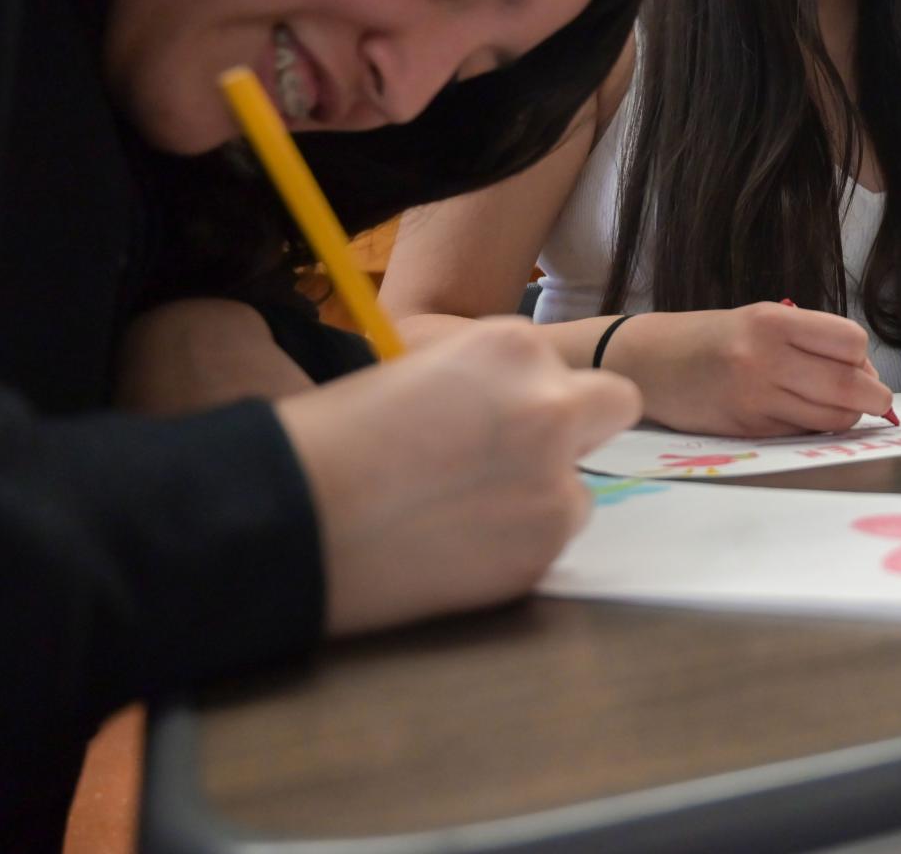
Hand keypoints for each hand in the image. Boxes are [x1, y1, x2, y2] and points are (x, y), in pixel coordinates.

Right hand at [273, 318, 639, 636]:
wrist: (288, 517)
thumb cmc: (329, 437)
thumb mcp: (416, 374)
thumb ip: (480, 387)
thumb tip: (501, 414)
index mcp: (512, 347)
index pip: (562, 367)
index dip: (527, 397)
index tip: (486, 423)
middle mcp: (551, 406)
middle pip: (613, 406)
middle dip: (576, 430)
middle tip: (515, 461)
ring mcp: (554, 480)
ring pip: (579, 488)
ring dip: (539, 499)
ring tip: (460, 519)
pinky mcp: (543, 548)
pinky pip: (549, 544)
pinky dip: (515, 549)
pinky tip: (452, 552)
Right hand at [615, 304, 892, 436]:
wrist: (651, 363)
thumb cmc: (713, 337)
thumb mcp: (760, 318)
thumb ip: (811, 339)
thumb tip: (866, 375)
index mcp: (772, 322)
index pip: (851, 342)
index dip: (863, 356)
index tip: (857, 363)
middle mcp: (765, 359)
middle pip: (849, 387)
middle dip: (873, 397)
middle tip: (874, 398)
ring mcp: (755, 399)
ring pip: (832, 418)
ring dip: (847, 417)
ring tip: (836, 406)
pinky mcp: (749, 431)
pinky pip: (803, 434)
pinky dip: (815, 428)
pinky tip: (803, 414)